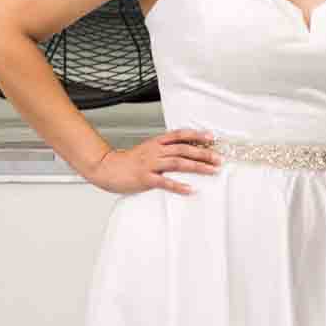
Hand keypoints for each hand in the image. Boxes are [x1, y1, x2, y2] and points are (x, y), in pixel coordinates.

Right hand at [87, 129, 220, 195]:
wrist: (107, 168)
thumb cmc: (128, 161)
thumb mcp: (147, 149)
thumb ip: (164, 149)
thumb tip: (184, 150)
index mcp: (156, 143)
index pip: (180, 135)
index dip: (196, 135)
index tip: (211, 137)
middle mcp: (155, 151)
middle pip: (183, 149)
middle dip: (203, 153)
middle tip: (218, 159)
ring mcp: (150, 164)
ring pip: (178, 163)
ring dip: (197, 167)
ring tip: (211, 170)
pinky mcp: (145, 178)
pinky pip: (164, 182)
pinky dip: (178, 186)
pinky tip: (190, 189)